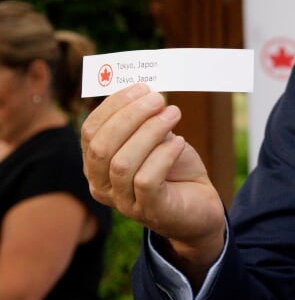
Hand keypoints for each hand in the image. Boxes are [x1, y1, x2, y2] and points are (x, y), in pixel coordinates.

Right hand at [81, 84, 225, 281]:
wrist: (200, 208)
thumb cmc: (174, 170)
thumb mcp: (157, 141)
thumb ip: (145, 122)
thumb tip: (146, 94)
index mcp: (96, 164)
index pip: (90, 131)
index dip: (113, 106)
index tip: (141, 88)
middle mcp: (102, 185)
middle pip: (101, 146)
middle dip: (130, 116)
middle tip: (159, 99)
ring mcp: (123, 202)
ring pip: (122, 162)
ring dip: (150, 132)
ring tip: (174, 114)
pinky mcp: (149, 211)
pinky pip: (146, 180)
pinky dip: (163, 156)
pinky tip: (179, 142)